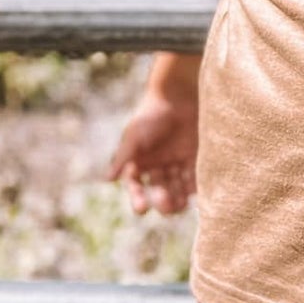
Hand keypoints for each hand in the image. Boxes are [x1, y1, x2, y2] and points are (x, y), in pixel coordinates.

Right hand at [106, 89, 198, 215]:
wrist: (178, 94)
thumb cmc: (151, 114)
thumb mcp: (134, 135)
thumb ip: (123, 157)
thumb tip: (107, 180)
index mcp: (139, 162)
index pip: (136, 186)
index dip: (138, 197)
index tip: (141, 208)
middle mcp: (157, 166)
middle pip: (159, 190)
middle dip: (162, 200)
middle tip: (166, 204)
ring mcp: (176, 163)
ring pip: (176, 188)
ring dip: (178, 198)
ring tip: (180, 204)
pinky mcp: (194, 158)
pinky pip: (193, 178)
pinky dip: (194, 188)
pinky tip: (195, 195)